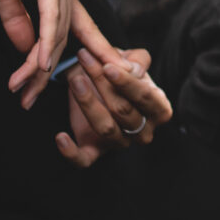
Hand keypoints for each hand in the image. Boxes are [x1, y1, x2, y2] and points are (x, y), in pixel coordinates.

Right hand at [0, 0, 83, 105]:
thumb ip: (16, 18)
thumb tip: (27, 49)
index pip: (74, 29)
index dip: (78, 58)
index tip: (68, 88)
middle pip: (65, 38)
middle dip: (48, 73)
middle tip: (31, 100)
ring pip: (59, 31)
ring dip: (42, 63)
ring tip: (27, 88)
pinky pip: (52, 13)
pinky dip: (48, 39)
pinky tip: (43, 62)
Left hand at [57, 46, 170, 168]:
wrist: (103, 86)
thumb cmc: (122, 72)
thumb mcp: (133, 59)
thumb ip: (137, 60)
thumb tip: (132, 70)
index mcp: (159, 109)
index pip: (145, 97)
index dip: (126, 82)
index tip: (107, 67)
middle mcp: (143, 131)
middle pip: (122, 110)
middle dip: (101, 83)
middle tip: (85, 61)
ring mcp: (120, 143)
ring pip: (105, 128)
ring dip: (88, 103)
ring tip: (75, 80)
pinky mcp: (95, 152)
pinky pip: (84, 160)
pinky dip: (71, 152)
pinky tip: (60, 137)